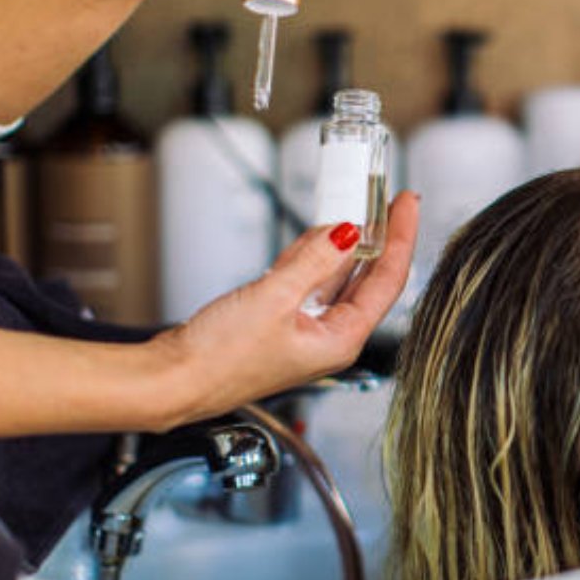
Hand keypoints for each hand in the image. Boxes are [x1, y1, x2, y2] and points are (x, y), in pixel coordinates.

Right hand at [154, 192, 418, 425]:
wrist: (173, 380)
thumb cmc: (217, 361)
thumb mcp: (272, 299)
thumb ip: (312, 261)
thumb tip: (347, 232)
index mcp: (340, 340)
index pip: (388, 281)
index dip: (401, 238)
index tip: (407, 204)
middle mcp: (329, 336)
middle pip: (367, 277)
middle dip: (377, 237)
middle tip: (386, 199)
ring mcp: (306, 328)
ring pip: (335, 275)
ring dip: (341, 243)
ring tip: (351, 207)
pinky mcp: (281, 321)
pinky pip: (307, 281)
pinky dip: (311, 256)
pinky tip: (315, 236)